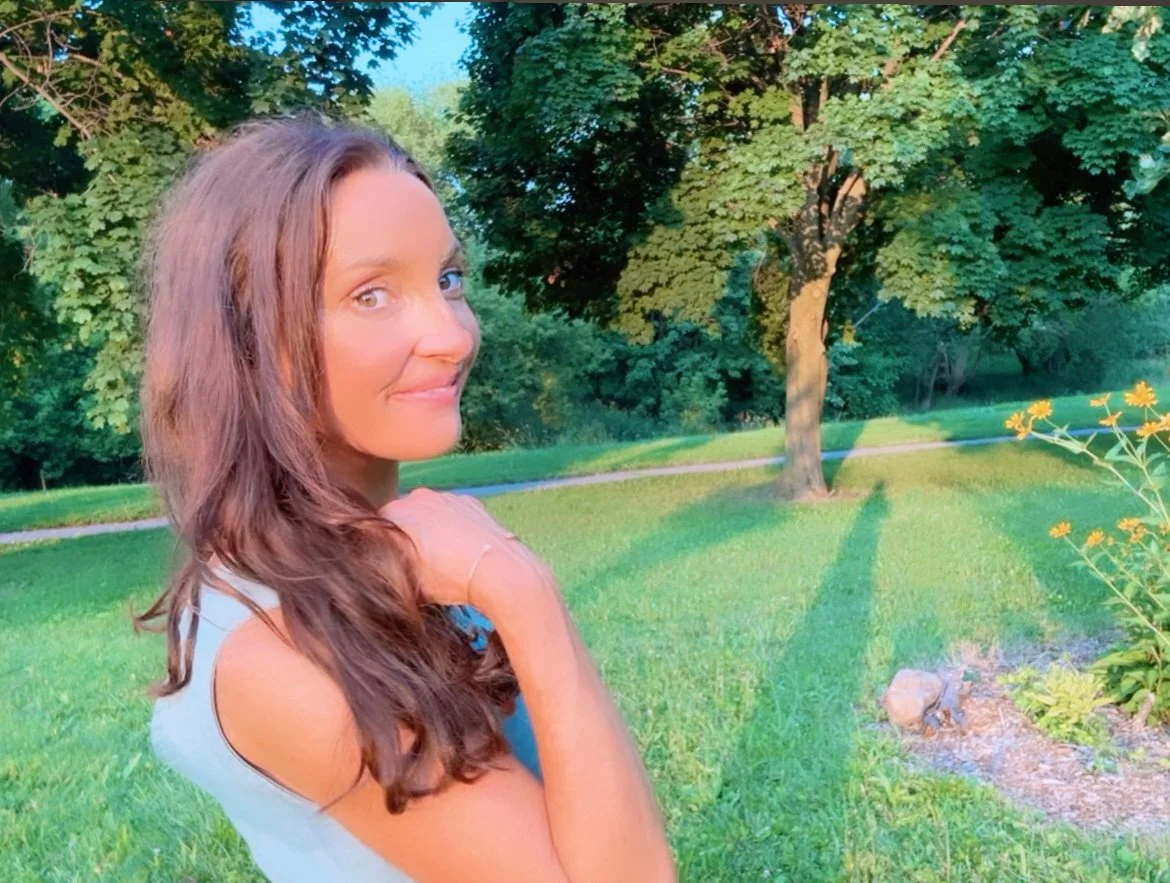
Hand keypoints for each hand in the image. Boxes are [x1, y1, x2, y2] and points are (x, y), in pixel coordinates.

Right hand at [378, 488, 554, 609]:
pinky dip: (452, 525)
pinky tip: (461, 547)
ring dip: (430, 528)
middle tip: (417, 560)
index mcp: (398, 512)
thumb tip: (379, 557)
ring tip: (442, 556)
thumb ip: (387, 562)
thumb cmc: (449, 578)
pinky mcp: (470, 501)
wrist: (498, 570)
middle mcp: (420, 496)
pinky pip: (452, 512)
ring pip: (429, 512)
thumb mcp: (407, 579)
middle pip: (404, 515)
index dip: (383, 544)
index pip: (378, 524)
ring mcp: (447, 496)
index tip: (392, 560)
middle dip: (407, 533)